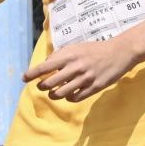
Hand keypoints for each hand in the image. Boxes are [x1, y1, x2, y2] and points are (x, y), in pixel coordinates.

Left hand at [25, 37, 141, 102]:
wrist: (120, 52)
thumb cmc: (95, 49)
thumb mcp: (76, 47)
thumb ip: (60, 55)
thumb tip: (46, 65)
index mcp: (69, 56)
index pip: (44, 67)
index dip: (31, 74)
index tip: (24, 78)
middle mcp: (75, 67)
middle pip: (49, 83)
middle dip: (42, 86)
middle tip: (42, 86)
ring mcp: (85, 78)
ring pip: (60, 93)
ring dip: (54, 95)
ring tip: (54, 92)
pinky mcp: (95, 87)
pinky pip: (75, 98)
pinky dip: (68, 98)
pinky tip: (69, 94)